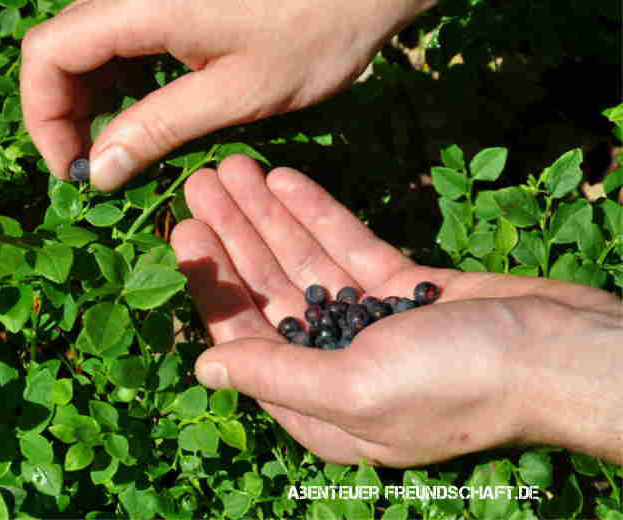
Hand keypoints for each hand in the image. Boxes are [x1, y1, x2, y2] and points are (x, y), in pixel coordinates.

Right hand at [21, 0, 434, 190]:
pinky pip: (121, 31)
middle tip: (95, 167)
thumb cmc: (314, 32)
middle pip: (59, 46)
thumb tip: (97, 173)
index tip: (73, 169)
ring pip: (86, 40)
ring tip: (122, 146)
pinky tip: (146, 108)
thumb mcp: (236, 94)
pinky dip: (120, 75)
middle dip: (63, 111)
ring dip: (90, 96)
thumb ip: (157, 130)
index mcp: (141, 4)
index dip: (42, 116)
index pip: (47, 54)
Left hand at [169, 154, 622, 466]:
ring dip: (267, 217)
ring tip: (234, 170)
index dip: (211, 285)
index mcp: (319, 405)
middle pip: (269, 292)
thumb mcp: (353, 388)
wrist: (560, 354)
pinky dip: (318, 215)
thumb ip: (276, 376)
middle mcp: (338, 366)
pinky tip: (284, 181)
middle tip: (200, 185)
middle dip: (233, 238)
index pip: (245, 340)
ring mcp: (373, 325)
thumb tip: (204, 371)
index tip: (183, 233)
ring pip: (305, 262)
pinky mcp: (406, 289)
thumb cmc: (457, 384)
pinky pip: (349, 247)